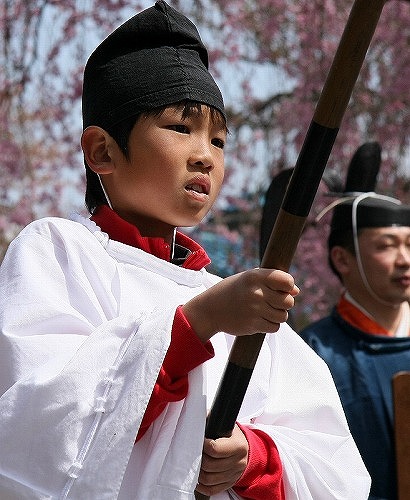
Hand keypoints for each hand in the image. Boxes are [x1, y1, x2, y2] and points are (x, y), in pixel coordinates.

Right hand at [183, 268, 298, 341]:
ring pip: (283, 316)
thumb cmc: (234, 290)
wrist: (210, 309)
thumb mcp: (249, 278)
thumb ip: (272, 281)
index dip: (289, 285)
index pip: (286, 280)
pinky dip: (271, 325)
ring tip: (266, 311)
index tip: (282, 288)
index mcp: (255, 276)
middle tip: (273, 302)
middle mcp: (256, 292)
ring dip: (278, 315)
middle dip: (284, 303)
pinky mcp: (253, 325)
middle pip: (288, 301)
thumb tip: (296, 291)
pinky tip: (261, 319)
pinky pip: (275, 327)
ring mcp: (254, 310)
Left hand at [195, 424, 247, 496]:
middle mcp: (238, 462)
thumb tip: (193, 424)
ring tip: (195, 464)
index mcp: (238, 445)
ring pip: (209, 479)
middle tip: (194, 452)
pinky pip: (212, 489)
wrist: (243, 445)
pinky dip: (202, 486)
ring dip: (198, 473)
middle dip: (198, 459)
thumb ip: (210, 422)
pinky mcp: (230, 483)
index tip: (199, 440)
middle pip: (210, 465)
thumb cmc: (229, 433)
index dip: (202, 445)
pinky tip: (198, 478)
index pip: (214, 449)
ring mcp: (234, 474)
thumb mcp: (223, 424)